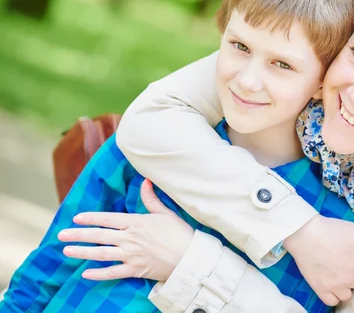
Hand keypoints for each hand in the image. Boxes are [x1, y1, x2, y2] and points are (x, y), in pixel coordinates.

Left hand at [57, 179, 193, 281]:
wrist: (190, 257)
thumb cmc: (180, 233)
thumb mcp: (165, 212)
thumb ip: (151, 199)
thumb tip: (145, 181)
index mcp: (136, 222)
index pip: (108, 219)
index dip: (91, 218)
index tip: (76, 218)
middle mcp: (130, 238)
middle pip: (99, 236)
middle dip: (78, 235)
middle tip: (61, 234)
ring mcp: (131, 255)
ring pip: (101, 253)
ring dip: (82, 252)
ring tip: (67, 250)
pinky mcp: (135, 270)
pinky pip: (112, 273)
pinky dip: (98, 274)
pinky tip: (85, 273)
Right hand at [283, 215, 353, 305]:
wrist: (306, 234)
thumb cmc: (332, 230)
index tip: (352, 256)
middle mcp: (351, 279)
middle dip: (352, 273)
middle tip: (341, 261)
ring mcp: (336, 286)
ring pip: (347, 294)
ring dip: (344, 286)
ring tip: (336, 274)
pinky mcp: (321, 290)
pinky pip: (333, 301)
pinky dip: (333, 295)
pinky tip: (331, 285)